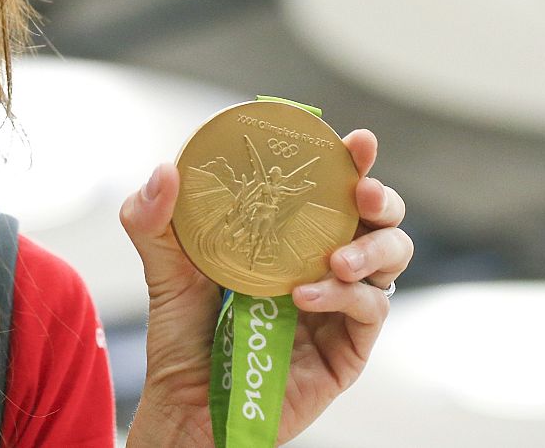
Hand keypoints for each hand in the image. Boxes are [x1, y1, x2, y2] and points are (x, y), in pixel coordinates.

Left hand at [119, 129, 411, 446]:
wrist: (187, 403)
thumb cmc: (183, 332)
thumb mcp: (163, 265)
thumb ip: (152, 218)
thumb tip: (165, 171)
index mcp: (290, 235)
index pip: (332, 188)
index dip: (351, 161)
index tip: (355, 142)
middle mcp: (323, 263)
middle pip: (379, 218)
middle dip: (382, 198)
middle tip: (363, 193)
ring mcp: (341, 306)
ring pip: (392, 259)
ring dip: (373, 248)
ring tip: (335, 256)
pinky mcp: (348, 348)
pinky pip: (371, 310)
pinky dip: (347, 295)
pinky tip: (305, 296)